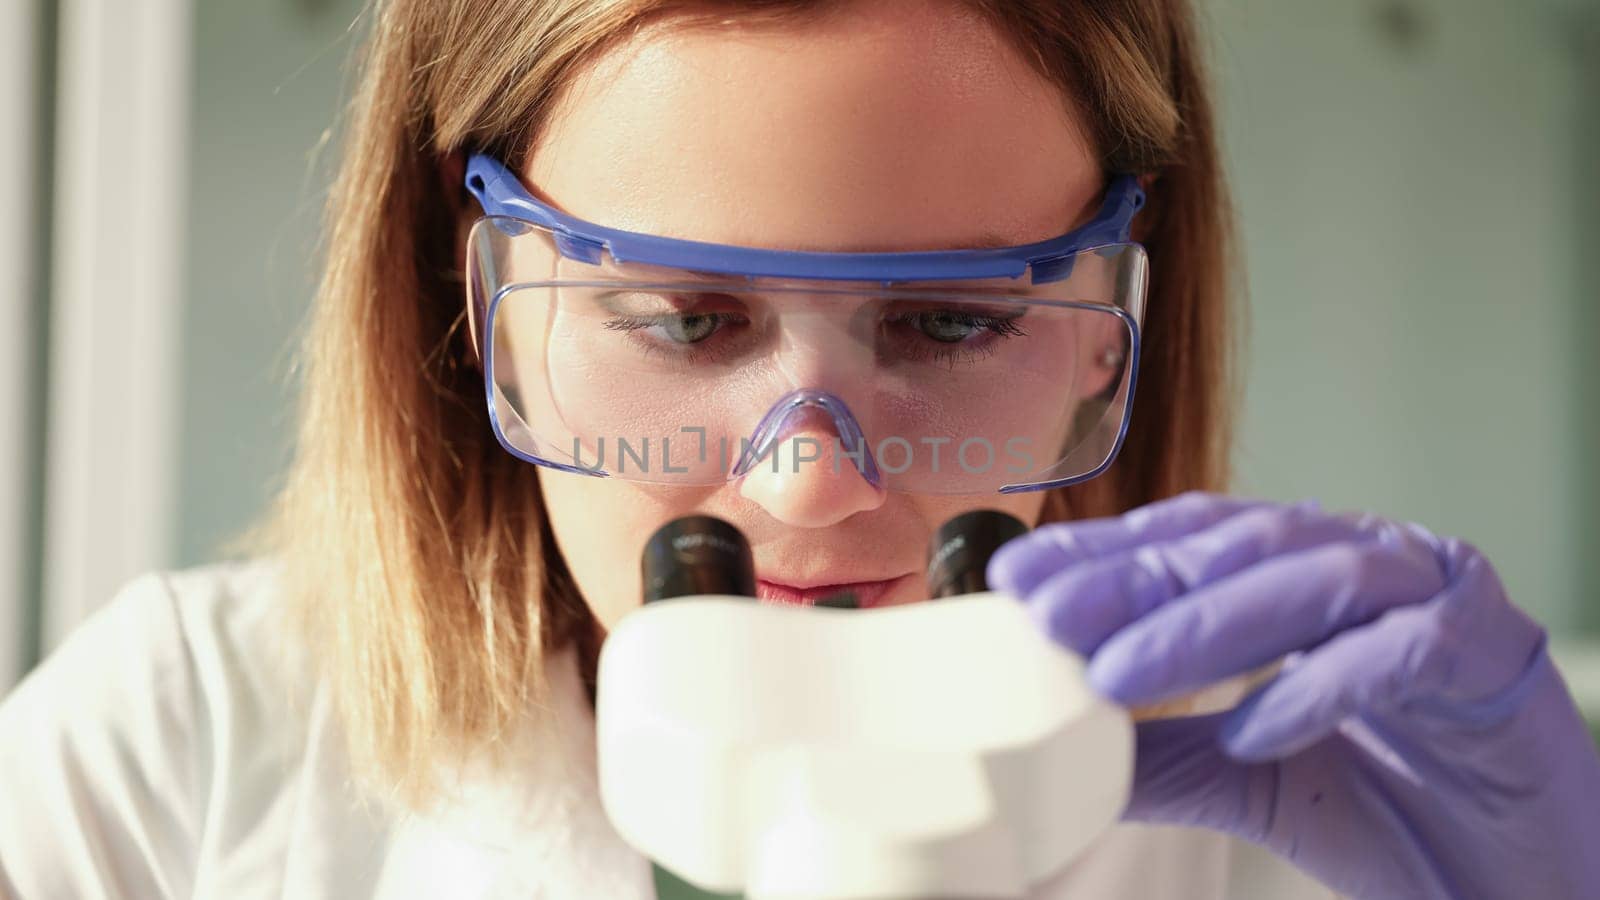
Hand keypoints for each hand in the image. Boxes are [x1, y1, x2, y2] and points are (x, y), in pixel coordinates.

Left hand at [989, 492, 1599, 899]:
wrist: (1527, 879)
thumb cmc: (1399, 808)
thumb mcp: (1253, 777)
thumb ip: (1164, 755)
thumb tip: (1055, 749)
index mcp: (1307, 577)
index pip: (1189, 544)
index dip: (1101, 554)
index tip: (1014, 579)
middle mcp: (1367, 566)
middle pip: (1236, 549)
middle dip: (1131, 579)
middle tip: (1044, 614)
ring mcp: (1433, 598)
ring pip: (1307, 582)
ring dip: (1204, 626)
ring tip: (1116, 675)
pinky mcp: (1491, 653)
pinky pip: (1400, 653)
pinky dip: (1321, 685)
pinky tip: (1253, 727)